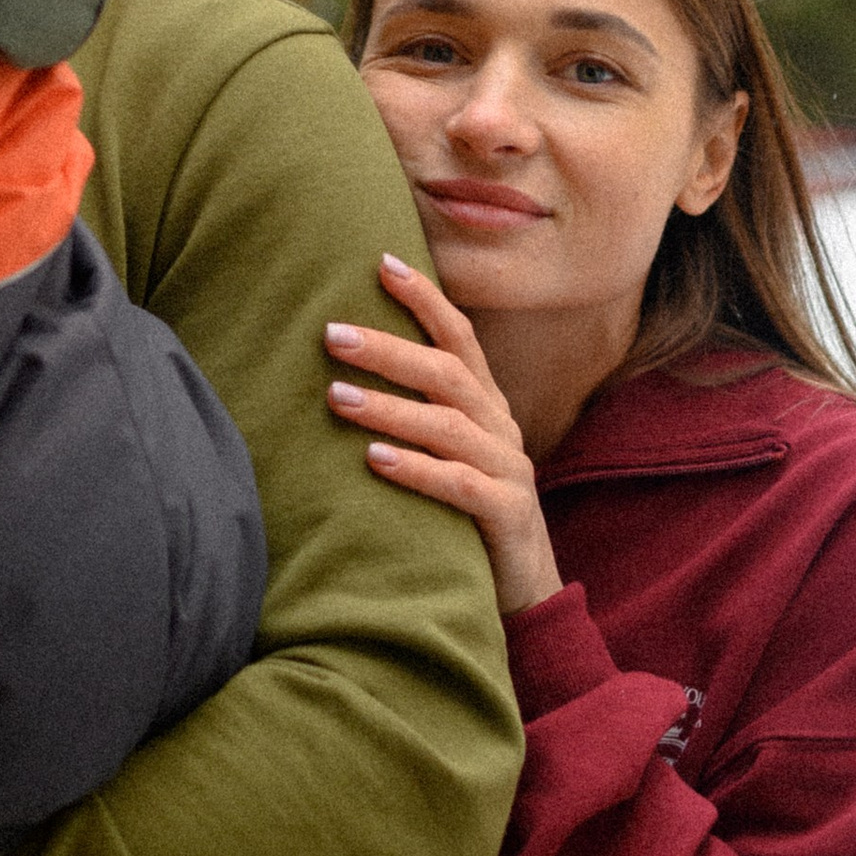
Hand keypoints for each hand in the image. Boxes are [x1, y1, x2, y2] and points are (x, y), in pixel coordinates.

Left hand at [326, 252, 563, 616]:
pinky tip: (374, 459)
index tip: (382, 263)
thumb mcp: (446, 456)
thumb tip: (338, 374)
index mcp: (486, 406)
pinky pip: (459, 485)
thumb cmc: (466, 516)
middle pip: (446, 373)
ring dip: (389, 407)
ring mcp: (508, 470)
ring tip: (335, 396)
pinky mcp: (506, 515)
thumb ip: (415, 415)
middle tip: (331, 333)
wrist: (524, 593)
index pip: (459, 338)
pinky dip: (416, 469)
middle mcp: (500, 428)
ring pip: (447, 425)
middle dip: (388, 349)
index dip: (425, 299)